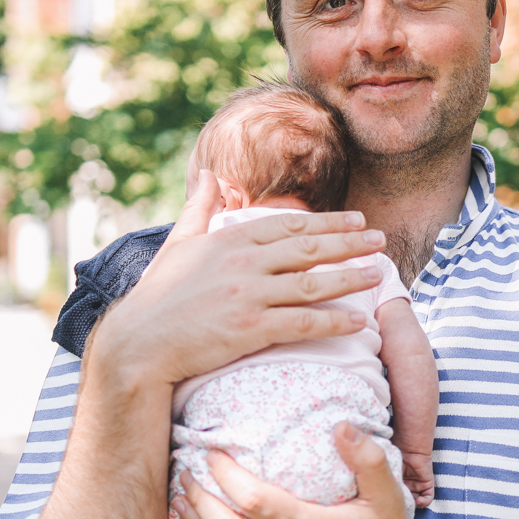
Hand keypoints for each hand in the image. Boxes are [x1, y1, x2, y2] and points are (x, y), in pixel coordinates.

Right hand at [89, 170, 389, 386]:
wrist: (138, 344)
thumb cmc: (157, 297)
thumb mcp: (177, 244)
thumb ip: (199, 208)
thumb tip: (207, 175)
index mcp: (230, 240)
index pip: (289, 225)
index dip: (327, 222)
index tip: (355, 220)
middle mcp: (243, 262)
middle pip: (309, 248)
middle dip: (350, 243)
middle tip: (380, 240)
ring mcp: (248, 295)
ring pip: (313, 283)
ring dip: (351, 278)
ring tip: (378, 274)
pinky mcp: (250, 328)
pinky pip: (303, 322)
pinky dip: (334, 321)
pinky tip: (359, 320)